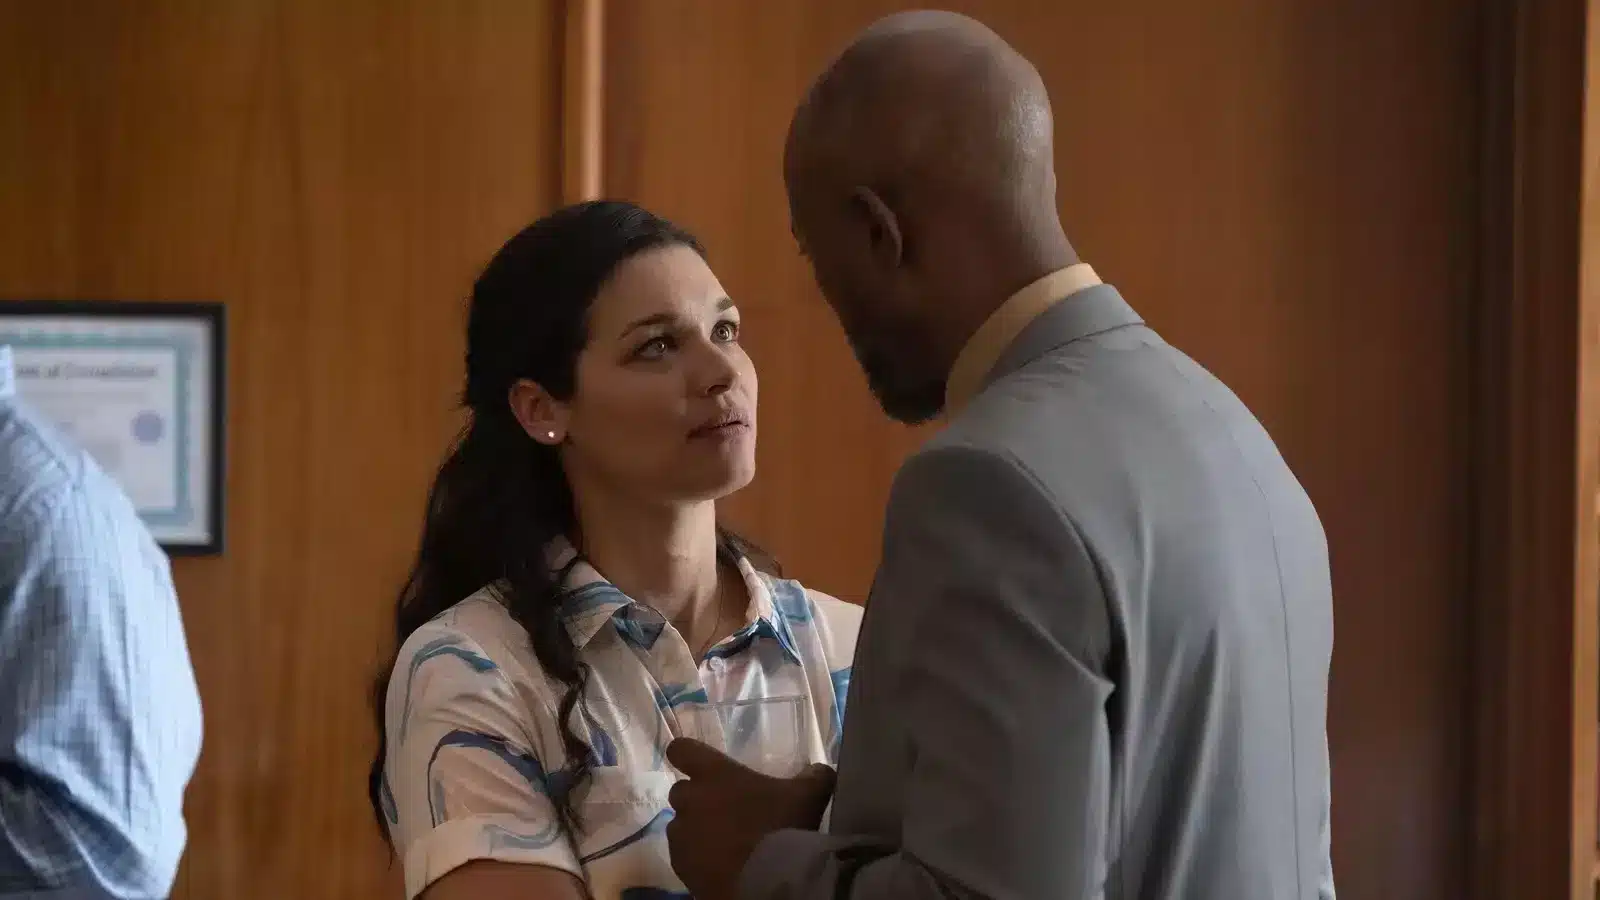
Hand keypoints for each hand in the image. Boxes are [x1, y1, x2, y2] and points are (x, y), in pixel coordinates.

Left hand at [665, 738, 835, 899]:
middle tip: (728, 812)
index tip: (701, 764)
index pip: (681, 749)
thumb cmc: (784, 828)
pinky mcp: (681, 868)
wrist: (768, 883)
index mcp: (714, 774)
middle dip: (699, 800)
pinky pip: (685, 858)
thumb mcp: (809, 796)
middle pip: (682, 791)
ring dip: (697, 831)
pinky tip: (723, 866)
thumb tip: (818, 769)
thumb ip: (813, 776)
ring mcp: (681, 836)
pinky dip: (699, 860)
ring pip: (682, 827)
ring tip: (727, 845)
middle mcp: (690, 800)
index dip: (688, 754)